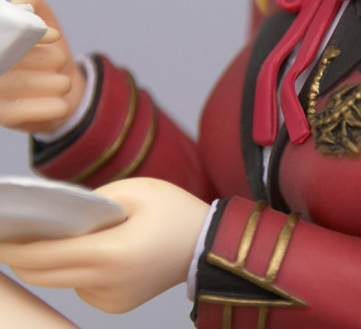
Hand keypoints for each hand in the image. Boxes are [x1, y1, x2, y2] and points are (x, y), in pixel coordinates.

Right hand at [0, 0, 85, 133]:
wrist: (62, 90)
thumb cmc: (47, 51)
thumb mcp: (44, 23)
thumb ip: (34, 6)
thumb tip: (22, 3)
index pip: (3, 34)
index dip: (25, 33)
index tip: (55, 36)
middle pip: (5, 57)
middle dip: (35, 58)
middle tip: (60, 59)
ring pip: (11, 84)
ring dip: (45, 83)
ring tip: (63, 83)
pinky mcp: (1, 115)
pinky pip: (17, 112)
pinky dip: (44, 107)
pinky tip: (61, 105)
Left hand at [0, 178, 209, 313]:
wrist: (207, 244)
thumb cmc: (174, 212)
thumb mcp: (134, 191)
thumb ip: (90, 203)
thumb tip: (56, 222)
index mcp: (112, 253)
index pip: (44, 255)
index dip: (13, 247)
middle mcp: (108, 283)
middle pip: (44, 274)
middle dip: (22, 257)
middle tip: (12, 237)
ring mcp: (112, 298)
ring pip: (61, 282)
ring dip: (54, 262)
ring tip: (69, 238)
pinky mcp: (117, 305)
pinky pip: (83, 288)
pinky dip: (79, 272)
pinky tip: (102, 255)